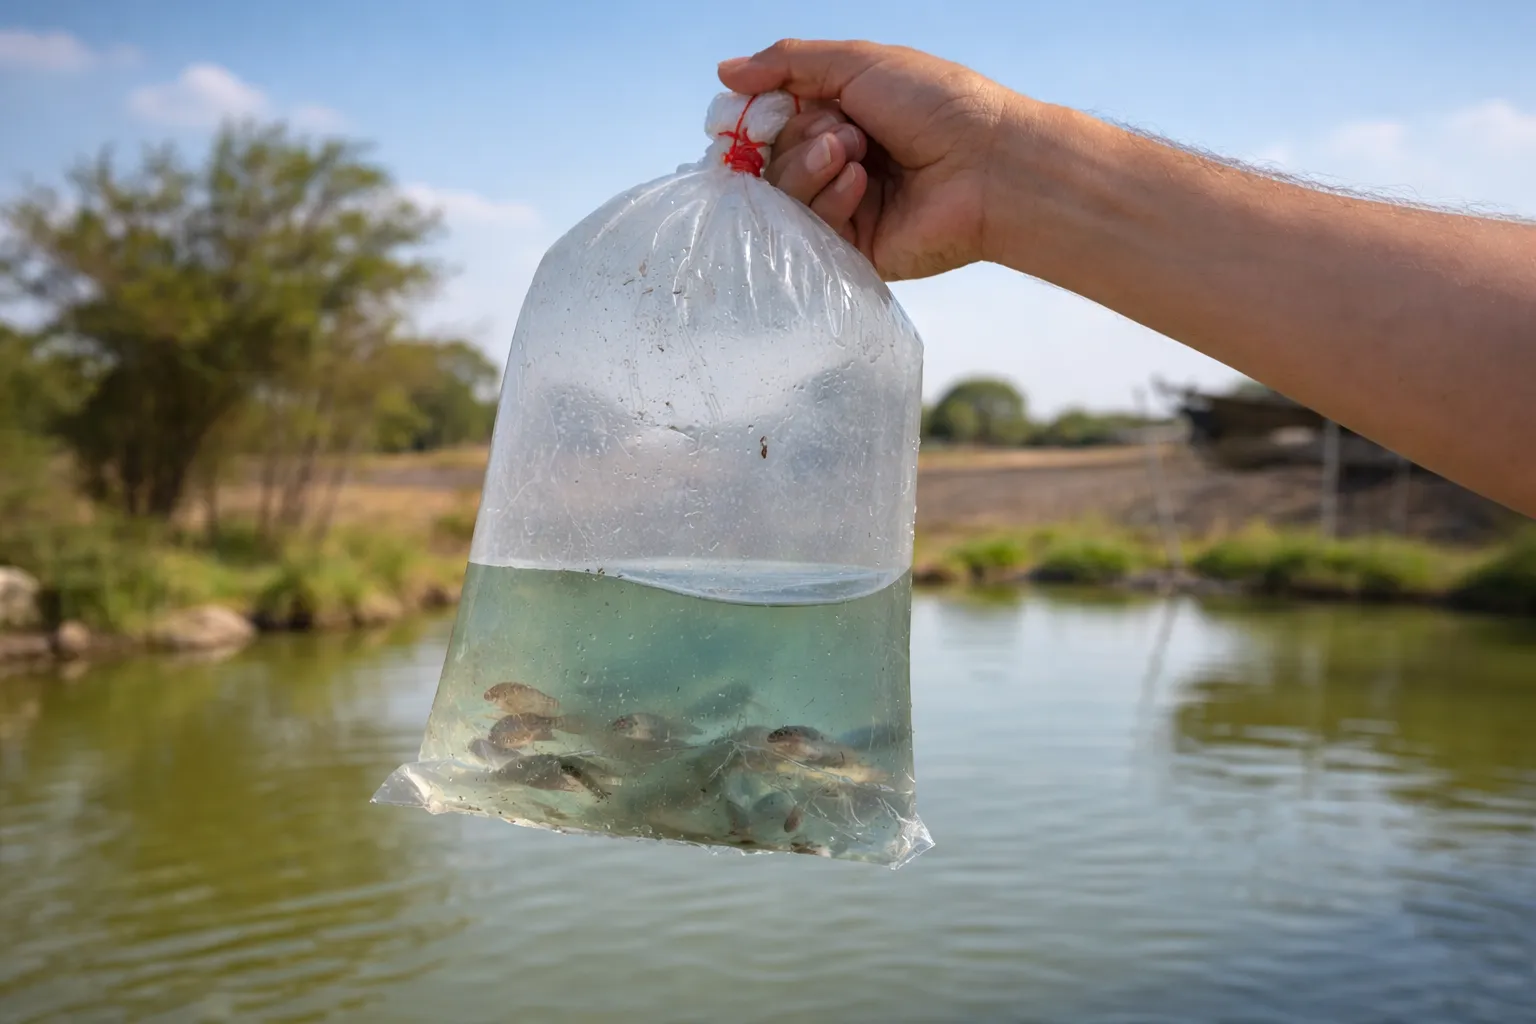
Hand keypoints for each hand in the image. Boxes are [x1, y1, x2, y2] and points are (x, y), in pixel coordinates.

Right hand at [720, 40, 1021, 280]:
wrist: (988, 165)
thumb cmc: (938, 105)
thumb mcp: (860, 62)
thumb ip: (789, 64)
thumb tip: (725, 72)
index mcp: (843, 116)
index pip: (773, 122)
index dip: (757, 119)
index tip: (746, 113)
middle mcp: (840, 163)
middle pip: (774, 158)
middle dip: (800, 137)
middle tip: (845, 132)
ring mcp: (846, 209)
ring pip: (785, 194)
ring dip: (812, 165)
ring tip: (855, 154)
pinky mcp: (853, 250)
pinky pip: (810, 228)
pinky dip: (830, 198)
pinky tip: (862, 185)